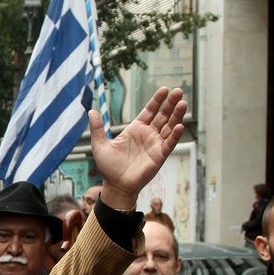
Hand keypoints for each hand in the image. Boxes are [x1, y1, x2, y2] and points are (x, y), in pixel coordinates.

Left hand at [90, 87, 186, 209]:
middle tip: (179, 91)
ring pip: (169, 127)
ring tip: (182, 103)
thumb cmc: (108, 167)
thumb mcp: (100, 145)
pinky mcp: (159, 156)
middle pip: (163, 116)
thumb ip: (97, 128)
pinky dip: (175, 135)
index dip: (157, 100)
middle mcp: (148, 135)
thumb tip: (91, 110)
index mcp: (135, 129)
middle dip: (170, 104)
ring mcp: (155, 145)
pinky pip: (169, 143)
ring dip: (176, 116)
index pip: (149, 111)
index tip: (164, 89)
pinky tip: (180, 125)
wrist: (115, 185)